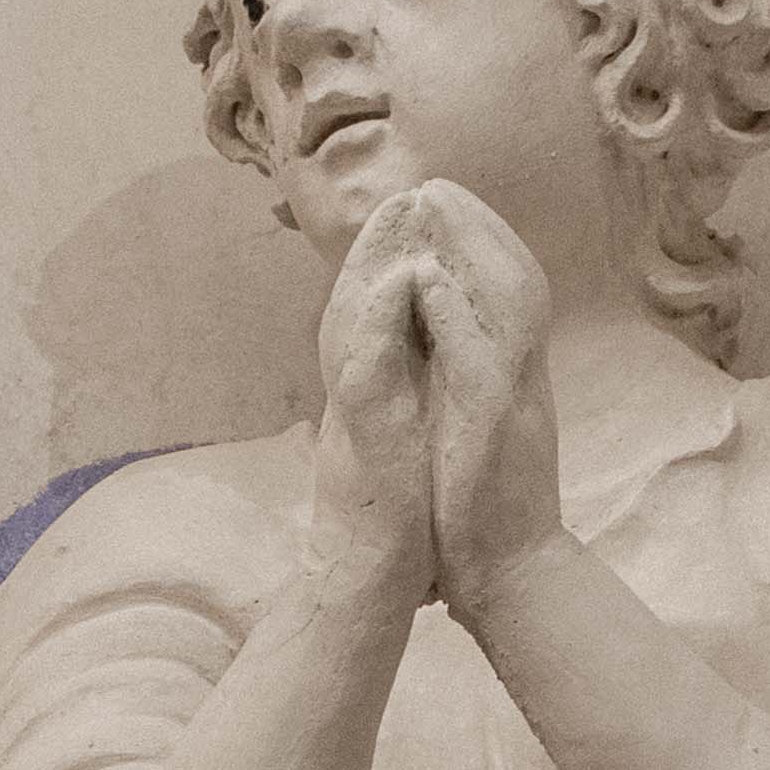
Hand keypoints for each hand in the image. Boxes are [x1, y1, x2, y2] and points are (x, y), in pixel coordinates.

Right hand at [307, 210, 436, 620]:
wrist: (378, 580)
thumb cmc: (395, 517)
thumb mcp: (398, 439)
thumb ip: (397, 396)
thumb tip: (406, 366)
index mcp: (369, 388)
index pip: (374, 311)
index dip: (390, 261)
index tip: (418, 215)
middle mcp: (354, 390)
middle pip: (357, 298)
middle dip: (380, 241)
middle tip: (406, 189)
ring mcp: (353, 410)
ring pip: (351, 317)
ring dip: (372, 260)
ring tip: (400, 207)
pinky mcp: (364, 434)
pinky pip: (364, 366)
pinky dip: (377, 321)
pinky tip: (399, 281)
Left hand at [389, 184, 564, 629]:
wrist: (512, 575)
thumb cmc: (488, 510)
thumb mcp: (482, 429)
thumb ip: (471, 383)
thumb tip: (448, 341)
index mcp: (519, 376)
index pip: (513, 286)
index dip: (484, 238)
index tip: (448, 201)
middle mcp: (525, 376)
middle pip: (516, 274)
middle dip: (477, 222)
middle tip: (435, 182)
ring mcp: (515, 398)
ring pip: (506, 300)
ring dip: (468, 246)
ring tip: (430, 204)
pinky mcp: (493, 428)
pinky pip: (479, 355)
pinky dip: (453, 312)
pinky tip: (424, 278)